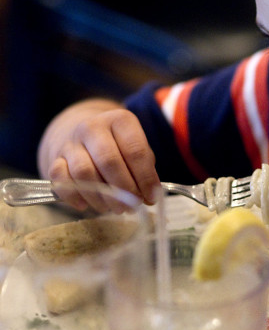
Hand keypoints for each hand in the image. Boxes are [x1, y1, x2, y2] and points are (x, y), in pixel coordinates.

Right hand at [38, 99, 160, 208]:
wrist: (84, 133)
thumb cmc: (119, 145)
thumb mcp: (136, 148)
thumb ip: (145, 170)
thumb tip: (150, 196)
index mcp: (120, 120)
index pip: (135, 150)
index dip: (145, 178)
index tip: (151, 197)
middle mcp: (93, 127)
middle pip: (109, 161)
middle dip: (123, 189)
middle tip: (132, 206)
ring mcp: (71, 142)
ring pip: (84, 172)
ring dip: (101, 196)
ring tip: (115, 208)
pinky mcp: (55, 158)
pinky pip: (61, 180)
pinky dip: (74, 196)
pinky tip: (86, 205)